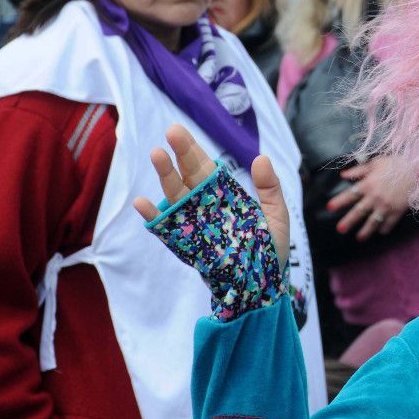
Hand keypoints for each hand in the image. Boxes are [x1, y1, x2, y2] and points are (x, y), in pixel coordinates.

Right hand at [134, 124, 290, 265]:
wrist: (264, 287)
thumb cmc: (269, 250)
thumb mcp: (276, 215)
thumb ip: (270, 188)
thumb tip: (261, 157)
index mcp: (224, 196)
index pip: (206, 169)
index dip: (193, 150)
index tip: (179, 130)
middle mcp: (205, 207)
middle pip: (189, 176)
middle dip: (181, 154)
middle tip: (172, 131)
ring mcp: (195, 224)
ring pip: (177, 196)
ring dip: (166, 177)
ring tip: (158, 155)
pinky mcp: (188, 244)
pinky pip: (167, 229)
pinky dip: (153, 217)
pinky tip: (142, 204)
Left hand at [325, 155, 412, 241]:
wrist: (418, 170)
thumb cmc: (395, 164)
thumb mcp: (376, 163)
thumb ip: (358, 170)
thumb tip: (342, 175)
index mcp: (368, 184)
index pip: (350, 194)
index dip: (339, 201)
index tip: (329, 207)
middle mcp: (375, 197)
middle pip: (359, 211)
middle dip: (348, 221)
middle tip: (340, 229)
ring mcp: (386, 206)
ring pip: (373, 221)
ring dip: (365, 231)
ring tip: (359, 238)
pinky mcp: (397, 211)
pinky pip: (389, 223)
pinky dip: (384, 228)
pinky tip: (381, 232)